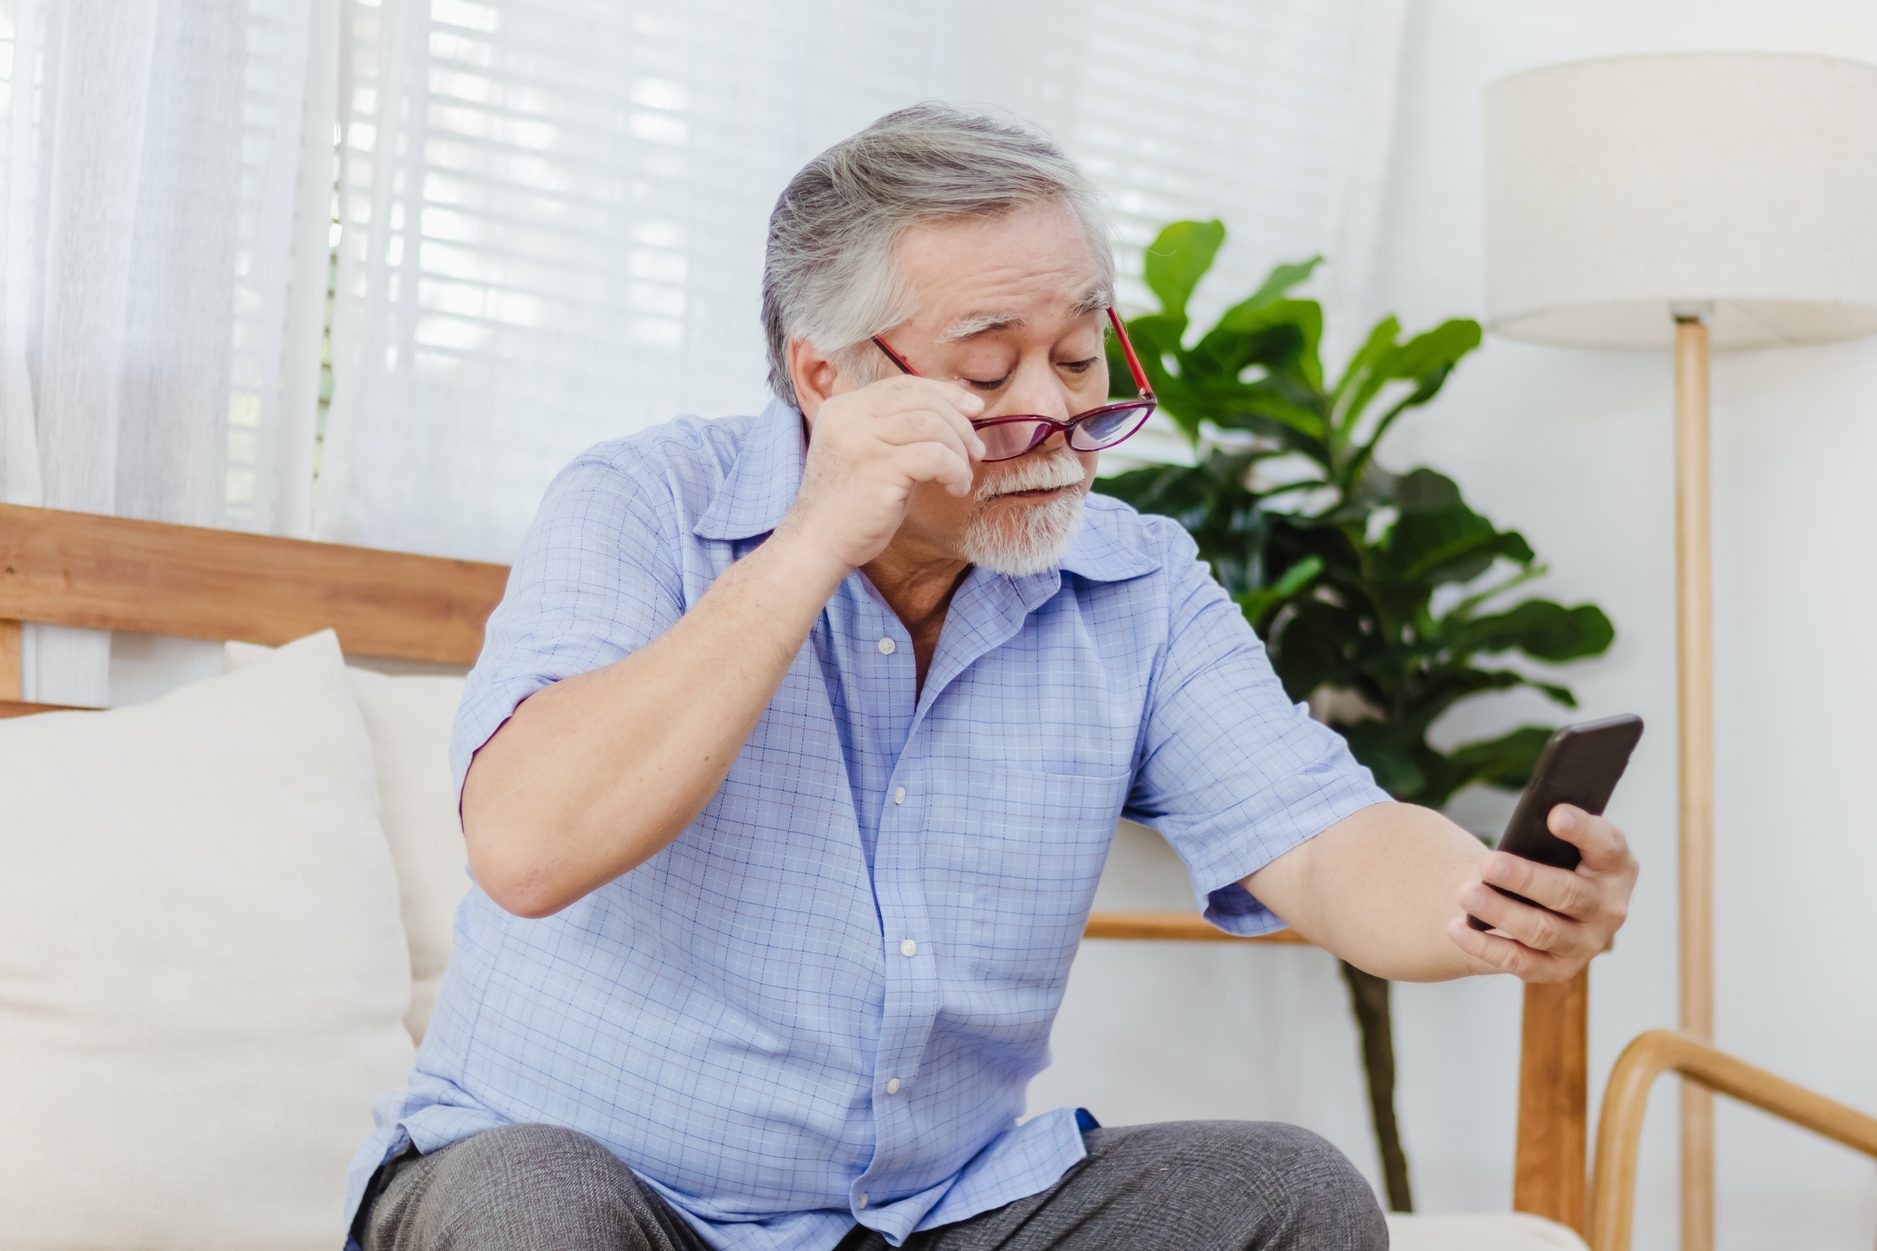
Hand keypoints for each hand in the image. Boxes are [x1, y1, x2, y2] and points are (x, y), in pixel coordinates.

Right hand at [774, 376, 986, 572]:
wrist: (818, 543)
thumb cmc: (851, 505)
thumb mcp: (869, 454)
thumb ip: (898, 431)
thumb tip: (955, 413)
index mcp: (844, 408)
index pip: (904, 386)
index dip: (945, 393)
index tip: (974, 409)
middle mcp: (849, 416)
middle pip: (922, 399)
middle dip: (959, 422)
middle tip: (976, 450)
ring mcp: (862, 439)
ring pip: (933, 425)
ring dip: (959, 450)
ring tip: (962, 476)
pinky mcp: (878, 466)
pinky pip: (935, 456)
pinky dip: (955, 471)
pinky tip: (955, 489)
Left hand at [1444, 804, 1637, 983]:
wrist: (1539, 904)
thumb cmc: (1549, 860)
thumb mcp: (1557, 841)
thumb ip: (1547, 831)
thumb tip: (1531, 817)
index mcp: (1616, 867)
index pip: (1608, 846)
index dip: (1584, 830)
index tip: (1554, 816)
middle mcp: (1609, 908)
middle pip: (1569, 893)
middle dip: (1525, 878)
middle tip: (1488, 864)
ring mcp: (1586, 943)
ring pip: (1542, 931)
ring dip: (1500, 912)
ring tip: (1466, 894)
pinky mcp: (1557, 969)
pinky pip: (1519, 961)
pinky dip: (1485, 945)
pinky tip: (1456, 928)